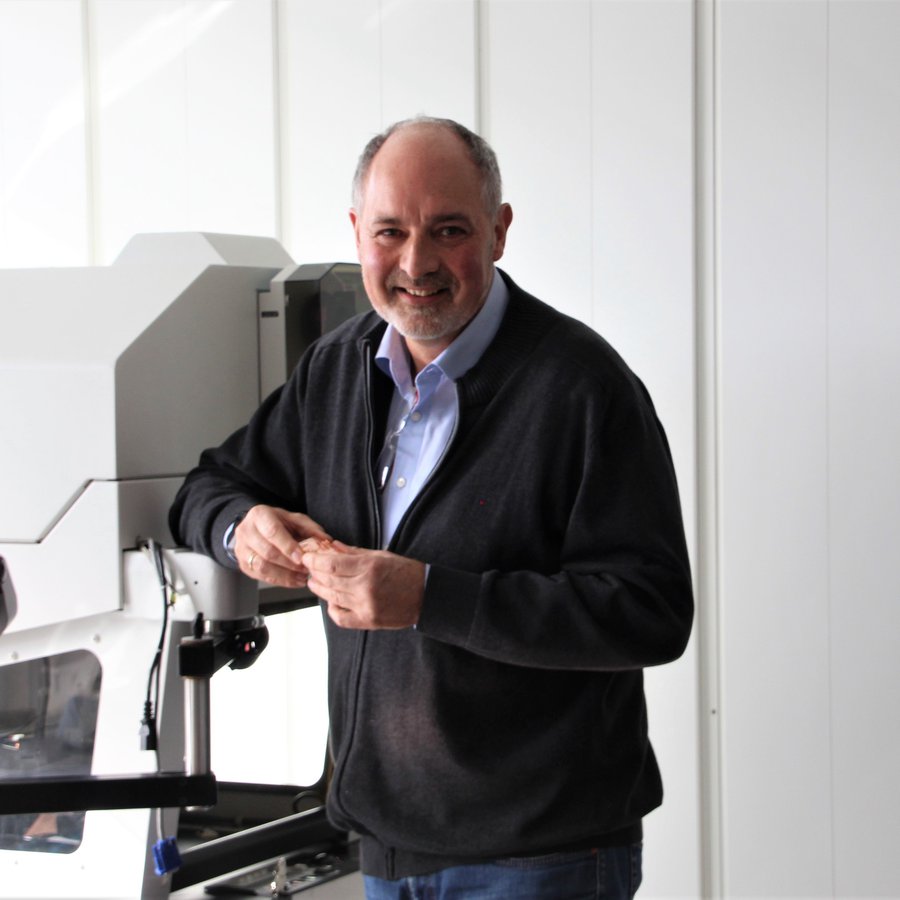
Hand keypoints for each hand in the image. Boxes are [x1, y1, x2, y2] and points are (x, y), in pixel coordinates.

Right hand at [235, 505, 330, 587]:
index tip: (302, 557)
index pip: (273, 532)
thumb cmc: (277, 522)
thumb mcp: (294, 519)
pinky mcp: (243, 564)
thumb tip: (326, 540)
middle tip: (306, 569)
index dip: (288, 546)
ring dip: (285, 575)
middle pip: (267, 552)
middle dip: (289, 564)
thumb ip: (310, 528)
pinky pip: (260, 576)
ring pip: (262, 567)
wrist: (256, 528)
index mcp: (260, 515)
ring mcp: (241, 549)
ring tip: (301, 578)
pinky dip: (279, 581)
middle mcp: (246, 531)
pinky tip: (293, 581)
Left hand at [302, 542, 425, 629]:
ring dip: (320, 588)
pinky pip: (341, 617)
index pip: (332, 564)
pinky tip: (331, 600)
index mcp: (369, 568)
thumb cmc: (406, 572)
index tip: (307, 556)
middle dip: (315, 573)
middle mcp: (365, 588)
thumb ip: (355, 553)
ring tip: (315, 581)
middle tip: (308, 567)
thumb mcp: (381, 555)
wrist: (427, 595)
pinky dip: (332, 609)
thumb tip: (332, 547)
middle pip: (329, 580)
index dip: (315, 560)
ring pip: (332, 597)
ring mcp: (366, 607)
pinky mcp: (368, 621)